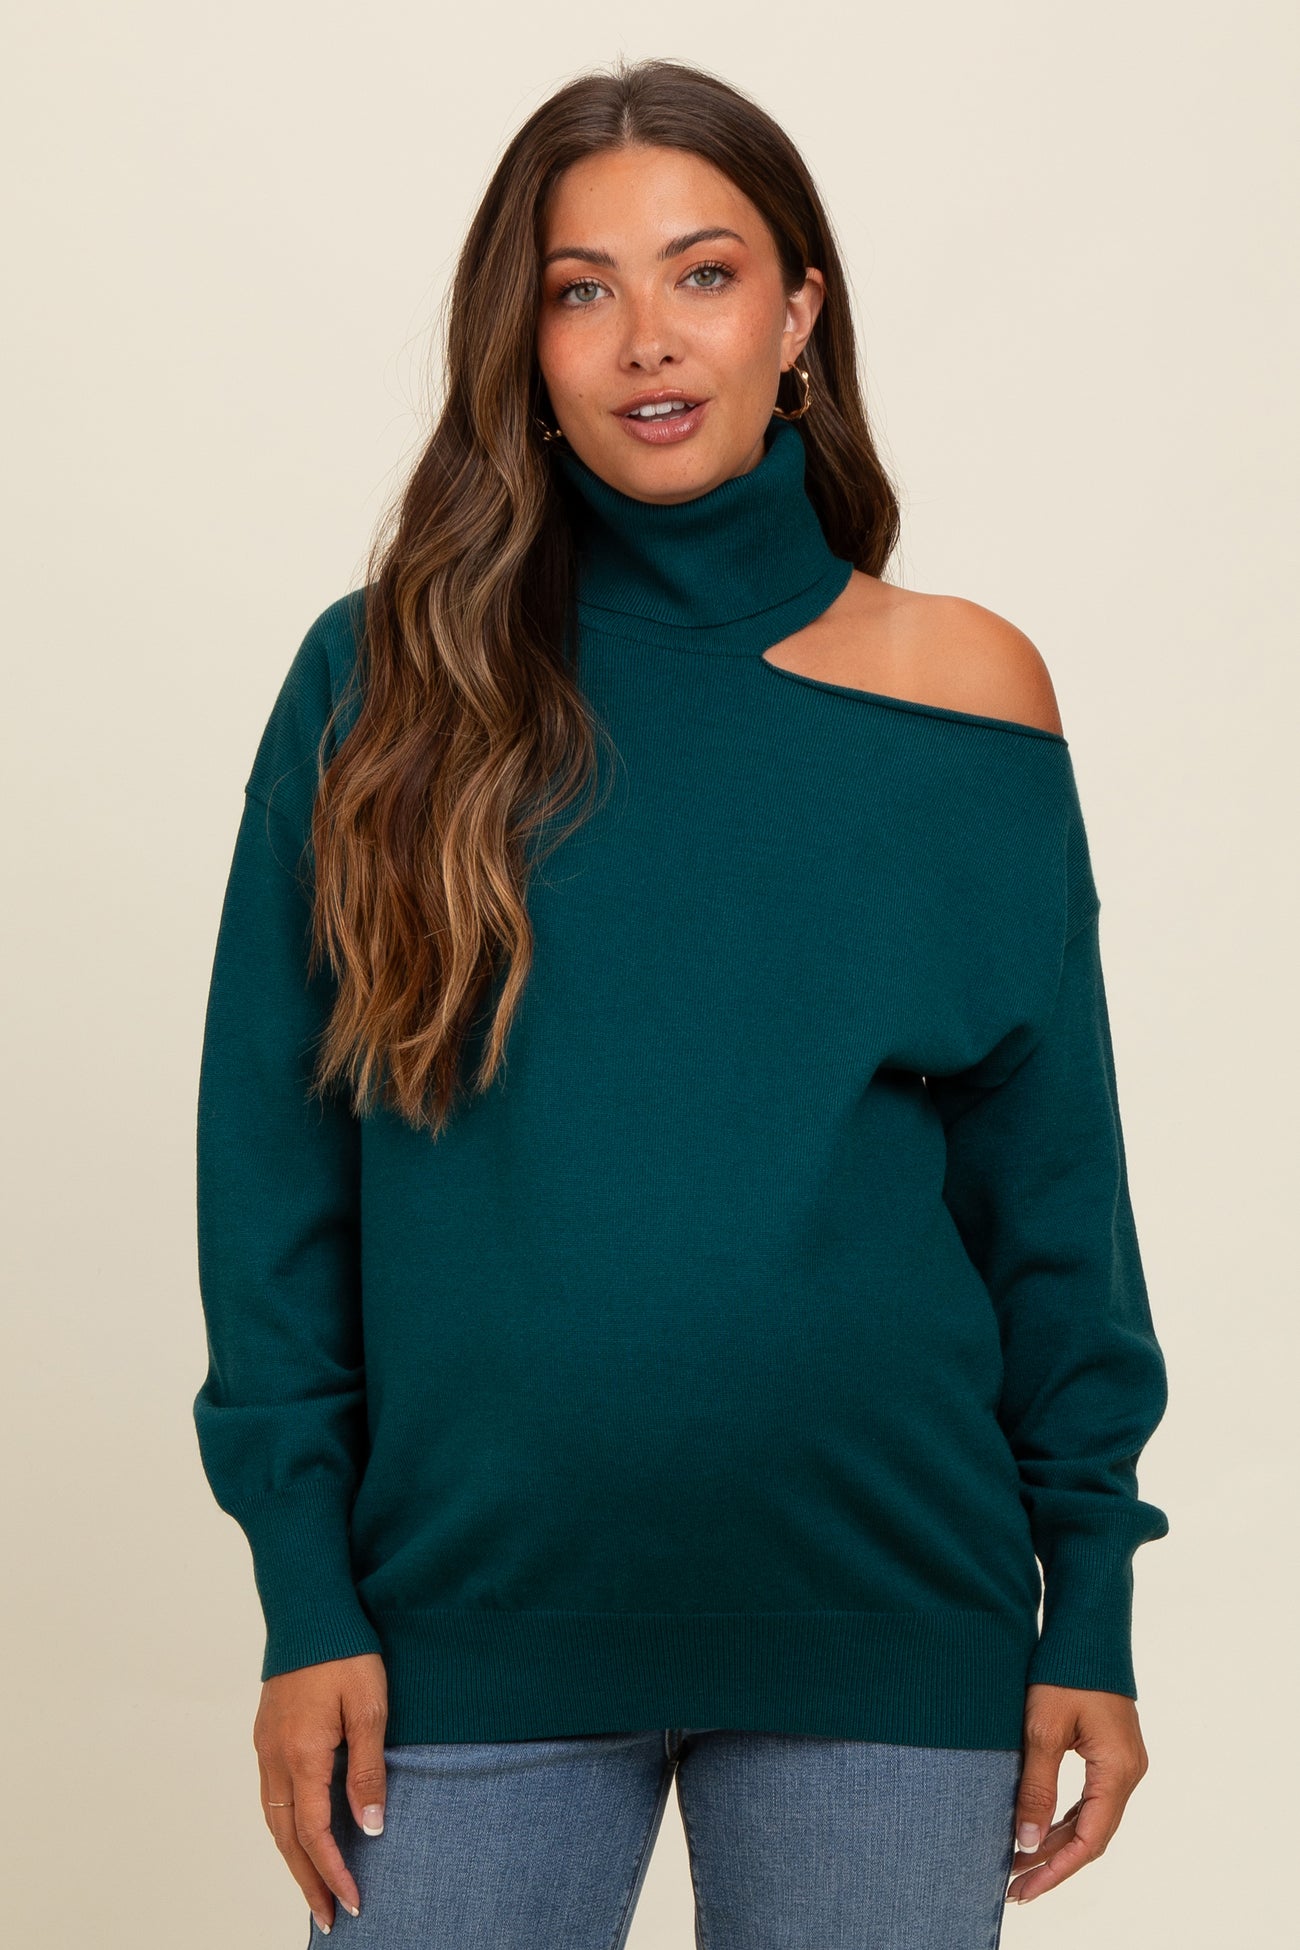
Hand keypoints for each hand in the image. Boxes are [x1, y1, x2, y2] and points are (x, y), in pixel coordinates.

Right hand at [252, 1652, 388, 1935]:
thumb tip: (367, 1827)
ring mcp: (266, 1745)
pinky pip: (271, 1795)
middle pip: (286, 1837)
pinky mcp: (266, 1733)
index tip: (353, 1903)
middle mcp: (275, 1757)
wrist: (308, 1606)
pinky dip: (284, 1826)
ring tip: (314, 1887)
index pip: (314, 1833)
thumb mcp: (368, 1707)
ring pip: (274, 1819)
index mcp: (301, 1755)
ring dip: (293, 1857)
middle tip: (329, 1917)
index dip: (333, 1873)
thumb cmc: (344, 1651)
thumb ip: (367, 1769)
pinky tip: (298, 1833)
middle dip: (307, 1881)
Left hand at [1005, 1683, 1149, 1904]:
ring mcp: (1122, 1762)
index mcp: (1118, 1771)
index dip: (1055, 1870)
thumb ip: (1038, 1788)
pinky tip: (1038, 1827)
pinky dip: (1064, 1817)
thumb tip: (1028, 1843)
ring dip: (1056, 1841)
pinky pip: (1090, 1797)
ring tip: (1018, 1862)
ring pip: (1090, 1818)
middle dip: (1052, 1862)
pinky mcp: (1110, 1751)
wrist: (1087, 1626)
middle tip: (1013, 1884)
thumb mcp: (1044, 1730)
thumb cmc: (1066, 1671)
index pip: (1088, 1841)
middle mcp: (1127, 1772)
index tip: (1023, 1889)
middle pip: (1091, 1835)